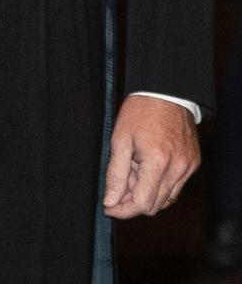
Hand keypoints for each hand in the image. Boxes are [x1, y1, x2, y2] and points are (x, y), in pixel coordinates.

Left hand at [103, 94, 199, 218]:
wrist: (165, 92)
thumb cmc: (139, 112)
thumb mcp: (119, 139)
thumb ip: (116, 173)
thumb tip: (111, 200)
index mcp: (158, 162)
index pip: (142, 203)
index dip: (123, 209)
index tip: (108, 207)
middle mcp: (178, 169)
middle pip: (154, 205)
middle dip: (132, 202)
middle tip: (117, 186)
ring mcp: (188, 168)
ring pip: (166, 199)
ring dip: (146, 193)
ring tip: (131, 171)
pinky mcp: (192, 164)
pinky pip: (175, 187)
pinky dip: (159, 185)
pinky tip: (145, 169)